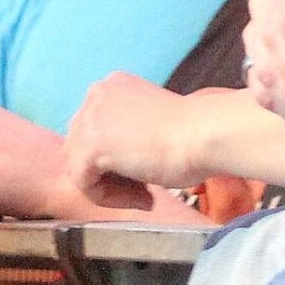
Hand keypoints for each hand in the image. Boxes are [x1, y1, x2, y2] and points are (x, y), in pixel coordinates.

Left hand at [62, 73, 199, 208]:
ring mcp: (90, 117)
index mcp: (113, 86)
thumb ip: (127, 133)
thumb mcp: (150, 124)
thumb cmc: (193, 134)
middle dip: (108, 174)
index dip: (115, 160)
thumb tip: (112, 160)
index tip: (142, 175)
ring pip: (80, 167)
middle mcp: (96, 93)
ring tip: (144, 196)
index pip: (93, 130)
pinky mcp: (91, 145)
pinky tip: (143, 197)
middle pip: (80, 147)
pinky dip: (110, 198)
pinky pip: (85, 184)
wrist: (204, 135)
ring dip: (110, 189)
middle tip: (143, 190)